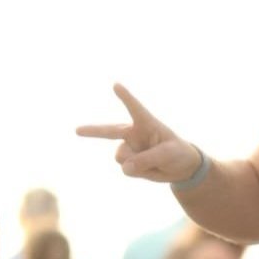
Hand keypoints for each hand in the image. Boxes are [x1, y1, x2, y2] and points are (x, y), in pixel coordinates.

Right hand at [76, 84, 203, 183]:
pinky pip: (127, 170)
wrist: (181, 168)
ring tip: (152, 162)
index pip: (135, 108)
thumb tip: (125, 167)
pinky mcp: (129, 163)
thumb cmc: (177, 153)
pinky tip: (148, 169)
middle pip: (109, 132)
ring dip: (135, 164)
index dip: (126, 97)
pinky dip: (138, 173)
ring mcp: (130, 148)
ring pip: (121, 157)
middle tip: (77, 130)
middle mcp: (133, 133)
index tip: (116, 85)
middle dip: (92, 131)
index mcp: (146, 123)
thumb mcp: (168, 154)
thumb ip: (147, 159)